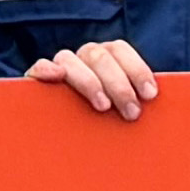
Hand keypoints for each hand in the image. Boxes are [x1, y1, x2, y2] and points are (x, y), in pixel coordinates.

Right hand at [25, 38, 159, 119]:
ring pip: (70, 58)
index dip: (136, 68)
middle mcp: (81, 59)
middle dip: (119, 84)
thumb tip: (154, 104)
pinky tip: (56, 76)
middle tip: (132, 112)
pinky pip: (37, 67)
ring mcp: (58, 68)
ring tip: (103, 106)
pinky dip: (46, 69)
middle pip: (99, 56)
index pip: (119, 50)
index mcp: (103, 59)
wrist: (58, 140)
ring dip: (89, 81)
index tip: (150, 94)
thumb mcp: (119, 112)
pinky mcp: (35, 81)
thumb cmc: (99, 124)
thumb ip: (132, 103)